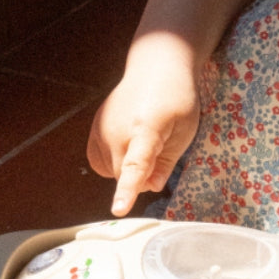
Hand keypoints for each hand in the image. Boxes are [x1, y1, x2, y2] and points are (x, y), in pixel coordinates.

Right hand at [87, 60, 200, 216]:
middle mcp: (116, 129)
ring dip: (127, 168)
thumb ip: (167, 162)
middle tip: (161, 152)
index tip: (118, 209)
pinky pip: (99, 162)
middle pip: (123, 175)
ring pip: (110, 170)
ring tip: (146, 141)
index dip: (127, 189)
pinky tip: (128, 146)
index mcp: (145, 129)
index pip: (135, 165)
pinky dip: (114, 162)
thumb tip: (152, 187)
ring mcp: (101, 128)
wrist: (156, 68)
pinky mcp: (93, 129)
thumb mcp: (185, 131)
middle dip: (141, 177)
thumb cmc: (177, 99)